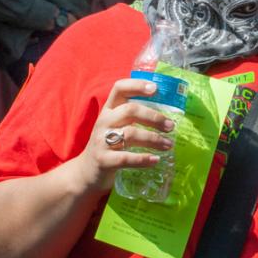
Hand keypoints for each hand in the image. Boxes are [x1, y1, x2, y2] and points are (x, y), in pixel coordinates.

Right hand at [74, 79, 175, 193]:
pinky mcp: (103, 160)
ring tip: (168, 145)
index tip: (155, 89)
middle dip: (154, 117)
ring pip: (131, 134)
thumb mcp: (116, 126)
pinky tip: (155, 160)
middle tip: (170, 126)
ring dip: (153, 139)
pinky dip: (143, 159)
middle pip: (130, 110)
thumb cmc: (109, 145)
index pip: (119, 89)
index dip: (137, 85)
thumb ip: (133, 117)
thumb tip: (168, 115)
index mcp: (108, 109)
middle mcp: (103, 121)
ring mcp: (101, 140)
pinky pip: (125, 158)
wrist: (87, 172)